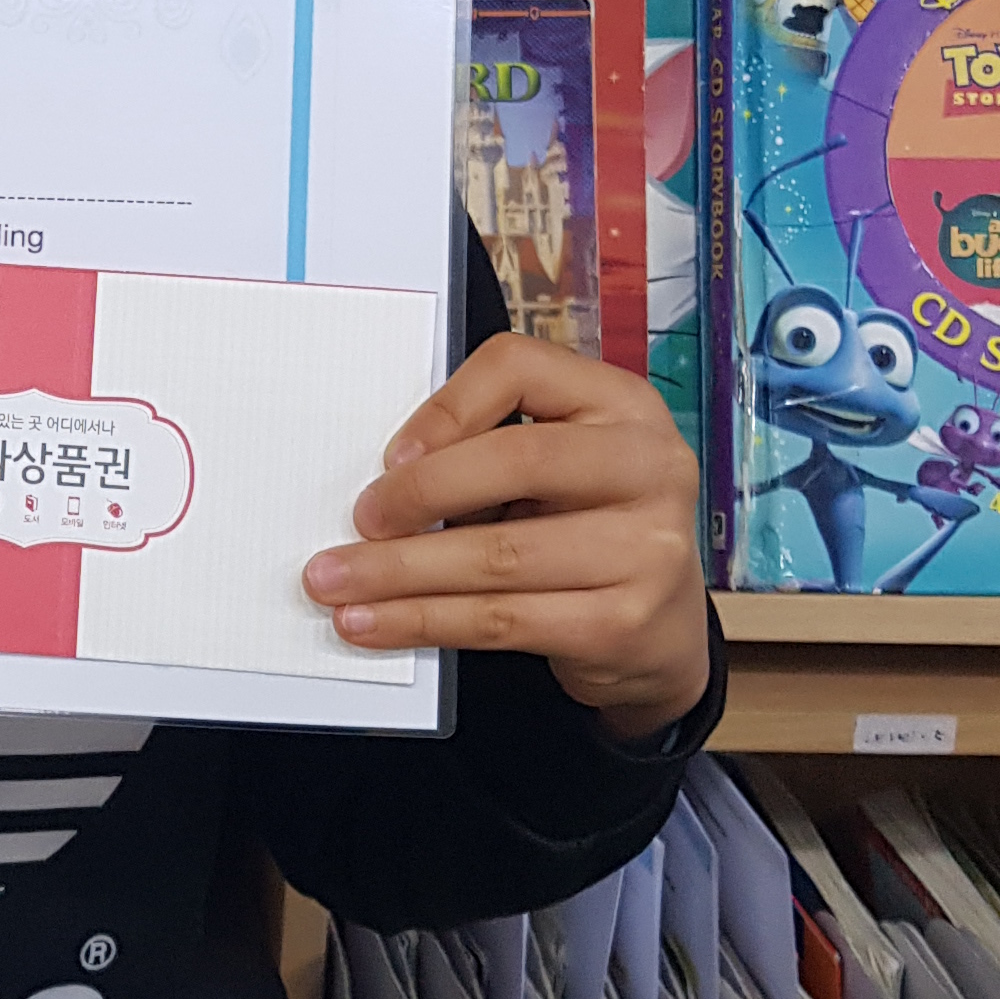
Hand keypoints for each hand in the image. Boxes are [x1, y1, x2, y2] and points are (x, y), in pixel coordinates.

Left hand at [300, 333, 708, 736]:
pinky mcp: (623, 623)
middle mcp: (649, 465)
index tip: (389, 456)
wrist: (664, 630)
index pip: (522, 368)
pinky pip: (502, 620)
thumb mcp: (557, 469)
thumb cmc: (586, 527)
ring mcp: (646, 549)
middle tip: (357, 521)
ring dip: (400, 573)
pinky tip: (375, 624)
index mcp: (622, 404)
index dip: (446, 408)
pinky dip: (424, 622)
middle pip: (517, 460)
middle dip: (419, 493)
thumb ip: (491, 450)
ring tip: (335, 584)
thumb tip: (382, 478)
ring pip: (499, 556)